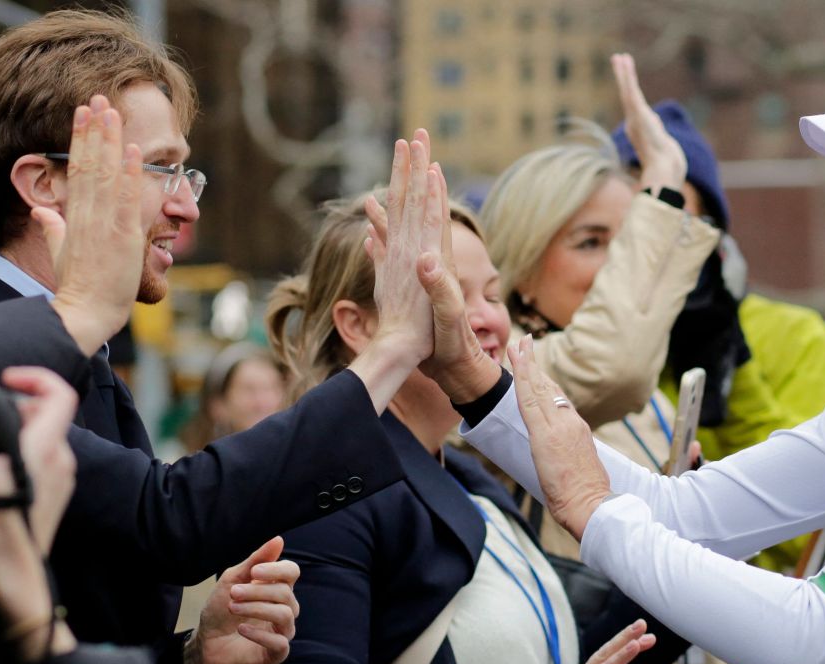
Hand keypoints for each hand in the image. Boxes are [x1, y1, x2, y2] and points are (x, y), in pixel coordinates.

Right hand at [0, 367, 79, 551]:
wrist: (12, 570)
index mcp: (46, 446)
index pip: (60, 393)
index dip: (35, 377)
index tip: (6, 379)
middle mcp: (62, 457)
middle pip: (47, 413)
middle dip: (15, 405)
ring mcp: (64, 475)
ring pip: (44, 435)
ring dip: (17, 429)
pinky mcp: (59, 491)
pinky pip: (44, 457)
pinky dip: (23, 450)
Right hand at [33, 95, 145, 357]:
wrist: (85, 311)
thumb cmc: (78, 287)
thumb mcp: (60, 252)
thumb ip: (53, 229)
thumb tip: (42, 213)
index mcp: (73, 217)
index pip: (77, 170)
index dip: (80, 140)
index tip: (83, 115)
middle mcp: (87, 215)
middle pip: (89, 163)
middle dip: (94, 129)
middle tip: (98, 98)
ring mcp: (104, 224)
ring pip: (106, 173)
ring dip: (110, 140)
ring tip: (112, 111)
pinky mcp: (122, 236)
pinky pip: (126, 198)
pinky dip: (130, 173)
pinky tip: (133, 149)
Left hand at [185, 536, 300, 663]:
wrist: (205, 644)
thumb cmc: (220, 610)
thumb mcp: (232, 581)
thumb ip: (255, 562)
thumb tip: (278, 540)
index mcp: (277, 588)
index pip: (292, 572)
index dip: (277, 570)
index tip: (254, 572)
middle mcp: (285, 608)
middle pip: (285, 593)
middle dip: (257, 591)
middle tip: (233, 593)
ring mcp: (282, 631)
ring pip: (285, 615)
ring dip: (256, 608)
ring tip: (233, 607)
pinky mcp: (277, 653)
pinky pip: (280, 642)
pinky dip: (259, 634)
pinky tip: (241, 629)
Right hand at [364, 149, 500, 403]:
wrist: (453, 366)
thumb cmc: (452, 345)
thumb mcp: (448, 318)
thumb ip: (439, 289)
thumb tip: (425, 257)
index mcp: (436, 261)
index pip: (431, 212)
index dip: (427, 181)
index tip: (423, 150)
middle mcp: (428, 258)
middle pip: (421, 205)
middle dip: (416, 171)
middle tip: (414, 137)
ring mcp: (417, 268)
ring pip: (406, 221)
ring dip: (401, 193)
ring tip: (396, 168)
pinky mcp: (407, 283)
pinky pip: (389, 247)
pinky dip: (380, 229)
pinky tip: (372, 219)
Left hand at [507, 335, 609, 538]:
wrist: (592, 506)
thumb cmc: (586, 496)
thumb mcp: (580, 468)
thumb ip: (569, 455)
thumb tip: (558, 456)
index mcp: (577, 430)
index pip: (558, 399)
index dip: (545, 380)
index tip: (536, 366)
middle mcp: (569, 422)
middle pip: (548, 387)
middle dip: (534, 364)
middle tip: (524, 342)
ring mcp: (558, 426)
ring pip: (537, 388)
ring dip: (525, 365)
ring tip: (516, 346)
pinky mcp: (545, 435)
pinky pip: (529, 401)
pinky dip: (521, 380)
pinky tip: (514, 365)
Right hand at [611, 53, 685, 192]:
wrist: (664, 169)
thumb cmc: (666, 165)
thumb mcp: (665, 150)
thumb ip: (663, 144)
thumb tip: (663, 140)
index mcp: (638, 130)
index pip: (633, 106)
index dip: (628, 92)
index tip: (627, 81)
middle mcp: (633, 123)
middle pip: (626, 96)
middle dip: (622, 78)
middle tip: (617, 60)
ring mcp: (634, 118)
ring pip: (627, 91)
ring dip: (623, 72)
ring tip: (620, 56)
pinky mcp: (638, 113)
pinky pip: (631, 90)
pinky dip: (627, 75)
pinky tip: (625, 62)